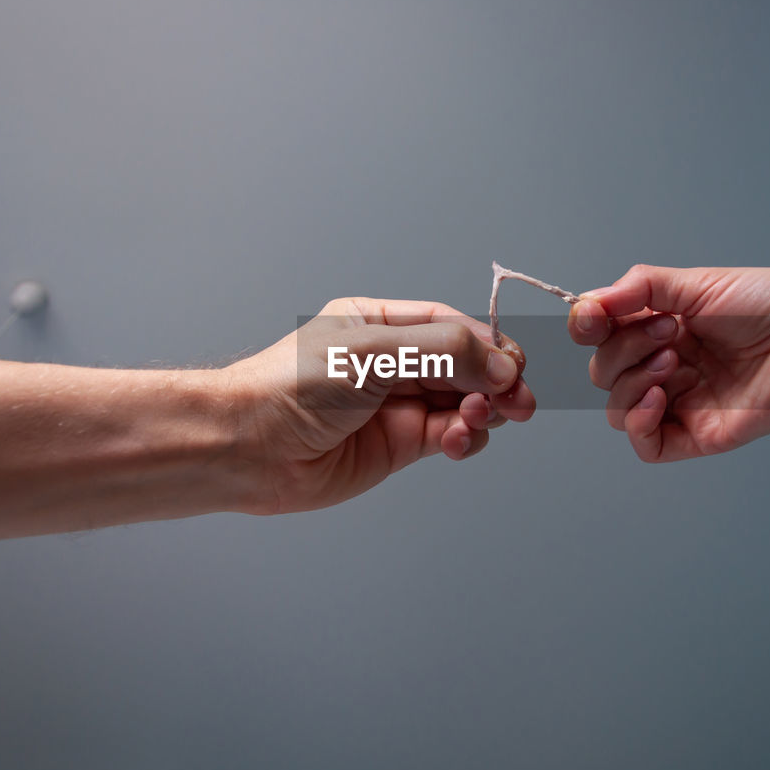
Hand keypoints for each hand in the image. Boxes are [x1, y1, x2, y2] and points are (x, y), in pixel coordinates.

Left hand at [227, 297, 534, 513]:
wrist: (250, 446)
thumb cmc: (293, 386)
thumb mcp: (375, 351)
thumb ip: (445, 353)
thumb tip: (504, 365)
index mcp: (383, 322)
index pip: (455, 327)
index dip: (490, 345)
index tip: (513, 366)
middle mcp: (394, 362)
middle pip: (469, 365)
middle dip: (498, 381)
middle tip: (519, 401)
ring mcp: (399, 405)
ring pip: (466, 403)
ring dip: (484, 411)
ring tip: (475, 418)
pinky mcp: (399, 447)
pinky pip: (451, 436)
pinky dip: (466, 438)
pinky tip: (457, 439)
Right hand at [568, 265, 769, 460]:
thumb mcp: (696, 283)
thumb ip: (639, 289)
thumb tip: (588, 302)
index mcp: (664, 325)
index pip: (602, 334)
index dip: (588, 327)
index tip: (594, 317)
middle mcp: (667, 364)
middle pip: (604, 371)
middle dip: (624, 348)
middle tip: (670, 331)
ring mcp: (681, 401)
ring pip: (617, 407)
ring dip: (630, 381)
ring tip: (673, 358)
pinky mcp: (697, 434)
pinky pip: (645, 445)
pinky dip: (639, 422)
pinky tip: (660, 396)